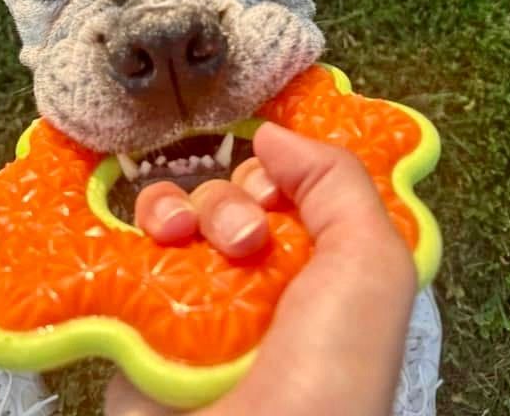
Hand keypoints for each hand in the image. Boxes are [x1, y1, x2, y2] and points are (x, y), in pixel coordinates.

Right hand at [105, 122, 415, 415]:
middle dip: (237, 198)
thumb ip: (339, 181)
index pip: (296, 188)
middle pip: (237, 193)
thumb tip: (273, 134)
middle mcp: (263, 280)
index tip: (279, 187)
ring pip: (186, 208)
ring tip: (186, 238)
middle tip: (244, 240)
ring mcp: (201, 297)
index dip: (285, 173)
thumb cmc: (326, 375)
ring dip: (187, 206)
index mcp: (322, 270)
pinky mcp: (145, 311)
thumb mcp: (371, 268)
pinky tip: (159, 240)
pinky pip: (138, 241)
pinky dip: (146, 225)